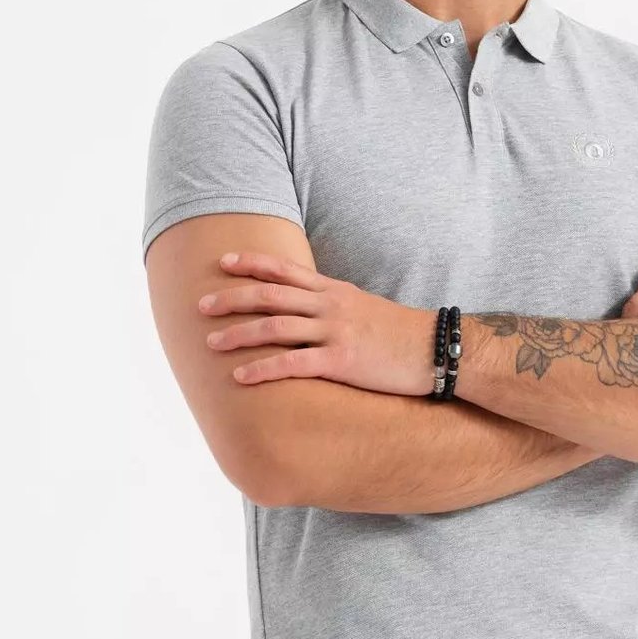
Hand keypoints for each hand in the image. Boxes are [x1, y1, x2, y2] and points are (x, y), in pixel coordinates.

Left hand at [197, 251, 435, 395]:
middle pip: (271, 295)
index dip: (251, 263)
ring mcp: (336, 331)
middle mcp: (330, 306)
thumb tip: (306, 307)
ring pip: (276, 328)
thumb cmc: (399, 334)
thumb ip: (333, 304)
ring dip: (239, 334)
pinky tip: (241, 377)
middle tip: (201, 304)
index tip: (223, 262)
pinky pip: (294, 363)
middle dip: (232, 299)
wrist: (436, 350)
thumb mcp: (363, 307)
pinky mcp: (342, 360)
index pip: (285, 270)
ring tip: (210, 344)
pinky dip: (263, 369)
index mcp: (334, 291)